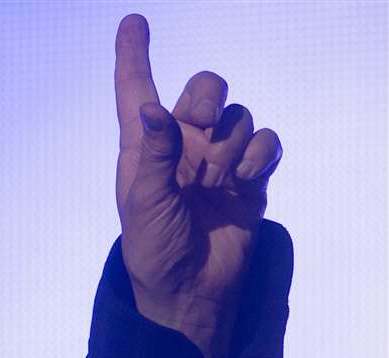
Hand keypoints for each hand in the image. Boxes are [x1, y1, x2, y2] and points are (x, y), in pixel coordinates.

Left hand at [114, 13, 282, 357]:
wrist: (189, 290)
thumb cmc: (154, 249)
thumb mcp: (144, 203)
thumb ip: (153, 154)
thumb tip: (152, 109)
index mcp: (144, 148)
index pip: (136, 91)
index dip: (134, 56)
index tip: (134, 23)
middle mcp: (181, 147)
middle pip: (205, 90)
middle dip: (210, 98)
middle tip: (204, 125)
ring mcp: (217, 160)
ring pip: (238, 118)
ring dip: (231, 145)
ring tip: (215, 183)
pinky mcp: (248, 178)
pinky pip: (265, 143)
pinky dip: (260, 155)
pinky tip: (244, 181)